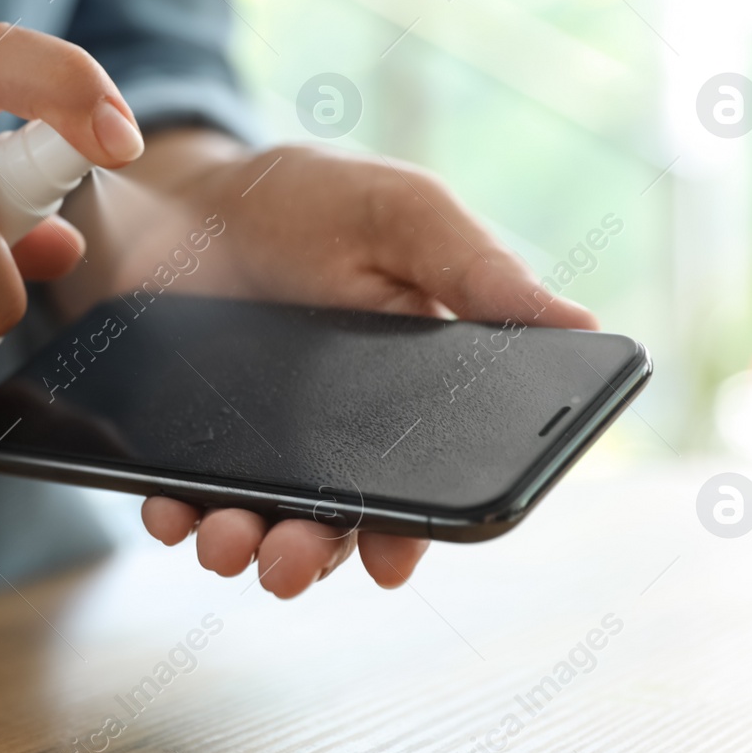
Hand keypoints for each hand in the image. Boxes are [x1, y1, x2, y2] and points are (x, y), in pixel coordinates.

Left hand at [62, 131, 597, 598]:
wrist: (189, 190)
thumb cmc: (308, 198)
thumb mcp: (402, 214)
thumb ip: (476, 270)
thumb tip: (582, 323)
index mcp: (407, 395)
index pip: (422, 485)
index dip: (410, 531)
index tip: (389, 561)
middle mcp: (336, 436)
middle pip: (333, 524)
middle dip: (311, 555)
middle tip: (287, 561)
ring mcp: (258, 442)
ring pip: (261, 526)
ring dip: (244, 548)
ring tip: (227, 542)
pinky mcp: (188, 438)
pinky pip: (184, 496)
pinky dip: (175, 514)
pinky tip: (169, 512)